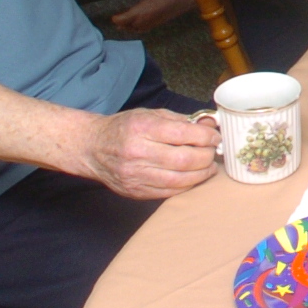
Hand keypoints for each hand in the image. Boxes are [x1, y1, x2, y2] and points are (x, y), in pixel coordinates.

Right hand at [83, 107, 217, 198]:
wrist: (92, 148)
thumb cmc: (123, 128)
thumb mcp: (149, 115)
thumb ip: (180, 121)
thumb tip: (208, 126)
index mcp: (142, 128)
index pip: (183, 134)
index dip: (206, 137)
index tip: (214, 137)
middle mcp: (137, 152)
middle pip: (184, 160)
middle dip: (206, 157)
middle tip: (212, 152)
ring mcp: (135, 175)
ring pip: (179, 180)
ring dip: (201, 174)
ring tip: (208, 167)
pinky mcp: (135, 191)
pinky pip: (169, 192)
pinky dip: (187, 186)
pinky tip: (193, 178)